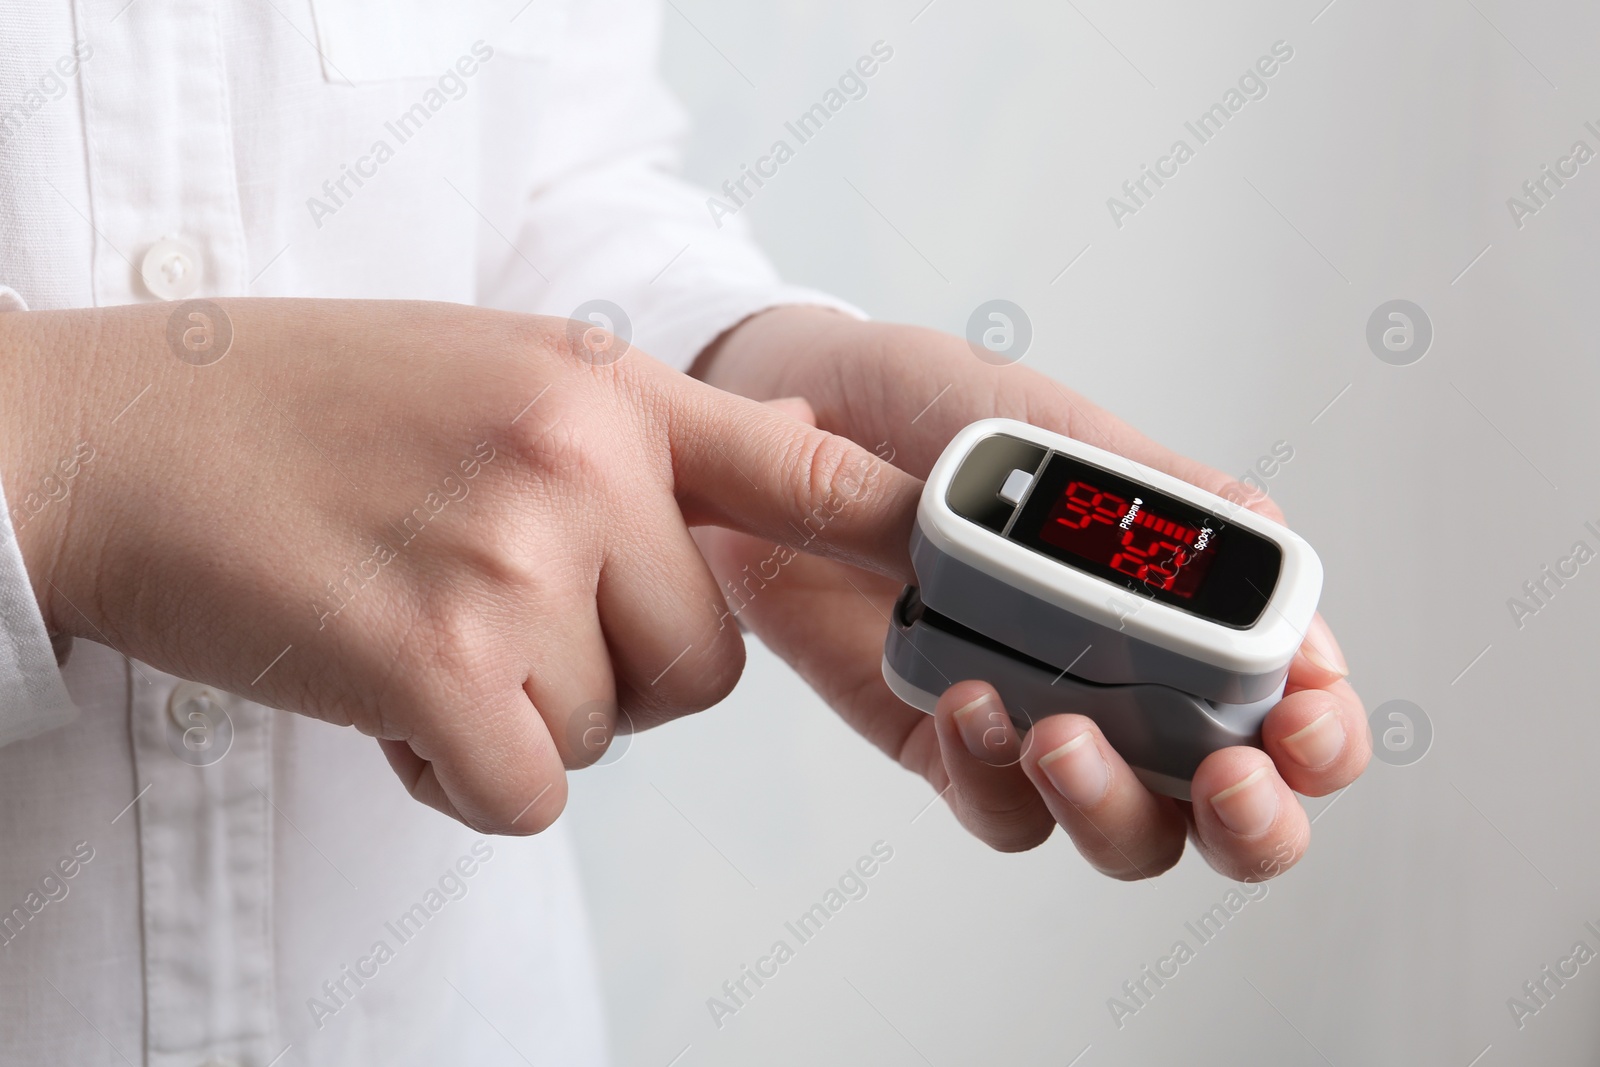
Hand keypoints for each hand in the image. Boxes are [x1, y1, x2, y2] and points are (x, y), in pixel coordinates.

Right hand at [0, 299, 920, 833]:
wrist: (122, 436)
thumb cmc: (305, 404)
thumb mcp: (500, 363)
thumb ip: (642, 431)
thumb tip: (791, 465)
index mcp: (607, 388)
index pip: (800, 471)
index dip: (892, 532)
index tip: (952, 577)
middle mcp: (580, 466)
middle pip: (702, 659)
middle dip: (616, 669)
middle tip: (503, 618)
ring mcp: (512, 562)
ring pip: (608, 728)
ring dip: (525, 714)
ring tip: (421, 629)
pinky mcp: (436, 664)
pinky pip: (529, 789)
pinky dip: (469, 775)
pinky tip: (395, 703)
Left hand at [694, 308, 1366, 880]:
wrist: (786, 414)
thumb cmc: (932, 409)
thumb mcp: (1057, 430)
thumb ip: (1164, 493)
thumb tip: (1270, 541)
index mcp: (1181, 607)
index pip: (1289, 701)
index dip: (1322, 732)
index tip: (1307, 714)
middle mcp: (1131, 685)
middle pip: (1229, 808)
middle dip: (1256, 821)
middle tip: (1230, 778)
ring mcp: (1042, 724)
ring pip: (1124, 832)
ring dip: (1115, 808)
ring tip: (1065, 737)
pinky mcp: (950, 746)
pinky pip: (995, 809)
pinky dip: (994, 781)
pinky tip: (972, 708)